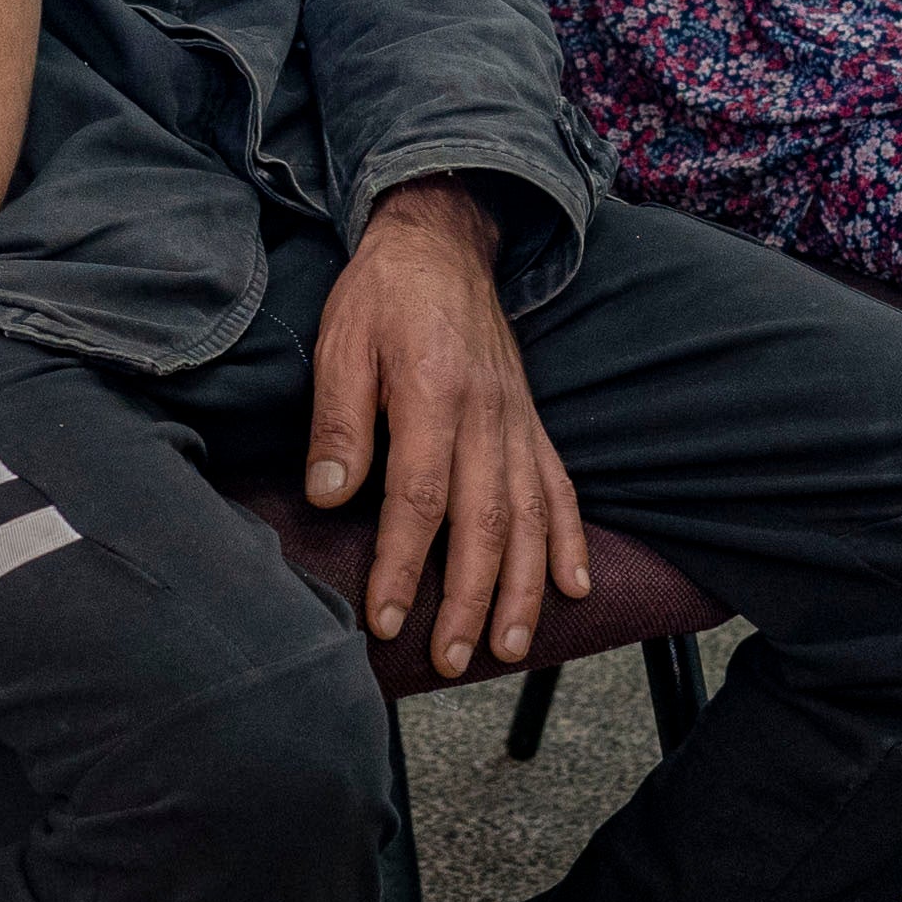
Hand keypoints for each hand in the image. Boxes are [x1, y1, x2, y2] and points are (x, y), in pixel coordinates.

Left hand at [305, 180, 587, 676]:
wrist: (441, 242)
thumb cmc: (382, 296)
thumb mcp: (342, 344)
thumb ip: (338, 422)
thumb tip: (328, 497)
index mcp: (434, 393)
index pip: (420, 495)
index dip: (403, 562)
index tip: (385, 617)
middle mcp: (486, 414)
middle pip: (484, 520)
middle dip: (469, 598)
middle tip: (452, 659)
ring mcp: (516, 421)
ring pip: (530, 515)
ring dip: (522, 587)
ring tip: (508, 646)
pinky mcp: (530, 423)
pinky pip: (560, 487)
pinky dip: (571, 540)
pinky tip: (573, 588)